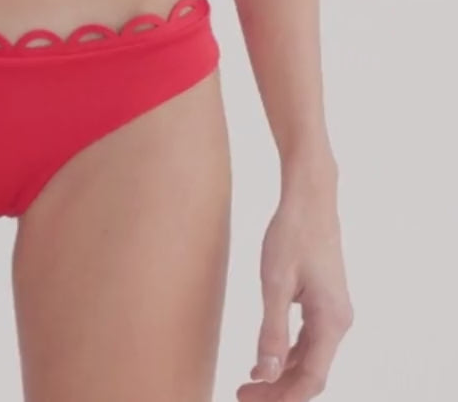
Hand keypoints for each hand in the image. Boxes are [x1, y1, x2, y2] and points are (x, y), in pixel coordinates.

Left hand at [236, 176, 352, 399]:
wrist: (309, 199)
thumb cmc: (291, 234)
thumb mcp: (275, 282)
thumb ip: (272, 331)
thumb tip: (267, 375)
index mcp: (331, 321)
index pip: (312, 378)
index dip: (284, 396)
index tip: (251, 401)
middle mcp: (338, 322)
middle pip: (311, 373)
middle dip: (279, 390)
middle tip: (242, 396)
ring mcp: (333, 313)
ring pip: (310, 359)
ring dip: (282, 375)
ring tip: (248, 384)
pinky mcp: (324, 303)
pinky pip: (308, 341)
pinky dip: (288, 355)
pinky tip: (265, 360)